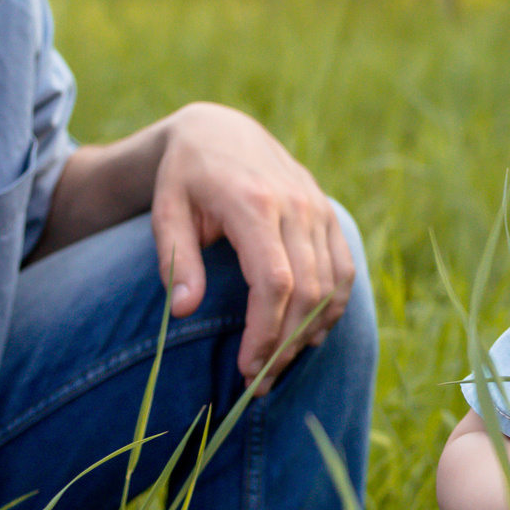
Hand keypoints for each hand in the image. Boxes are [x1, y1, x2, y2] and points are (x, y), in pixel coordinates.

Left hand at [148, 102, 354, 386]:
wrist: (222, 130)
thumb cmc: (186, 177)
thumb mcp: (166, 212)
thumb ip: (177, 261)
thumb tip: (183, 311)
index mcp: (252, 204)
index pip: (274, 281)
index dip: (265, 332)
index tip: (246, 368)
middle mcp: (295, 205)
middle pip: (307, 291)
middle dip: (286, 343)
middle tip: (258, 379)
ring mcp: (317, 209)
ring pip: (331, 285)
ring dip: (310, 331)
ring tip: (280, 361)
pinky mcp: (328, 214)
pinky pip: (344, 270)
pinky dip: (333, 307)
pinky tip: (309, 333)